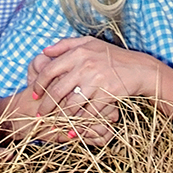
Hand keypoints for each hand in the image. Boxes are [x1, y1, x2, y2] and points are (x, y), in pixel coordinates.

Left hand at [27, 36, 157, 137]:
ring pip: (71, 105)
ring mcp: (96, 81)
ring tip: (54, 123)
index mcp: (78, 53)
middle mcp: (85, 66)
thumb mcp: (90, 43)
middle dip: (45, 106)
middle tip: (39, 115)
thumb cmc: (112, 55)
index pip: (50, 70)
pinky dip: (79, 123)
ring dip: (60, 117)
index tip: (34, 95)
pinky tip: (73, 129)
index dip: (39, 84)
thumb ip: (66, 44)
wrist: (139, 68)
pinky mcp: (107, 95)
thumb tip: (45, 51)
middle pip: (57, 90)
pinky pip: (88, 113)